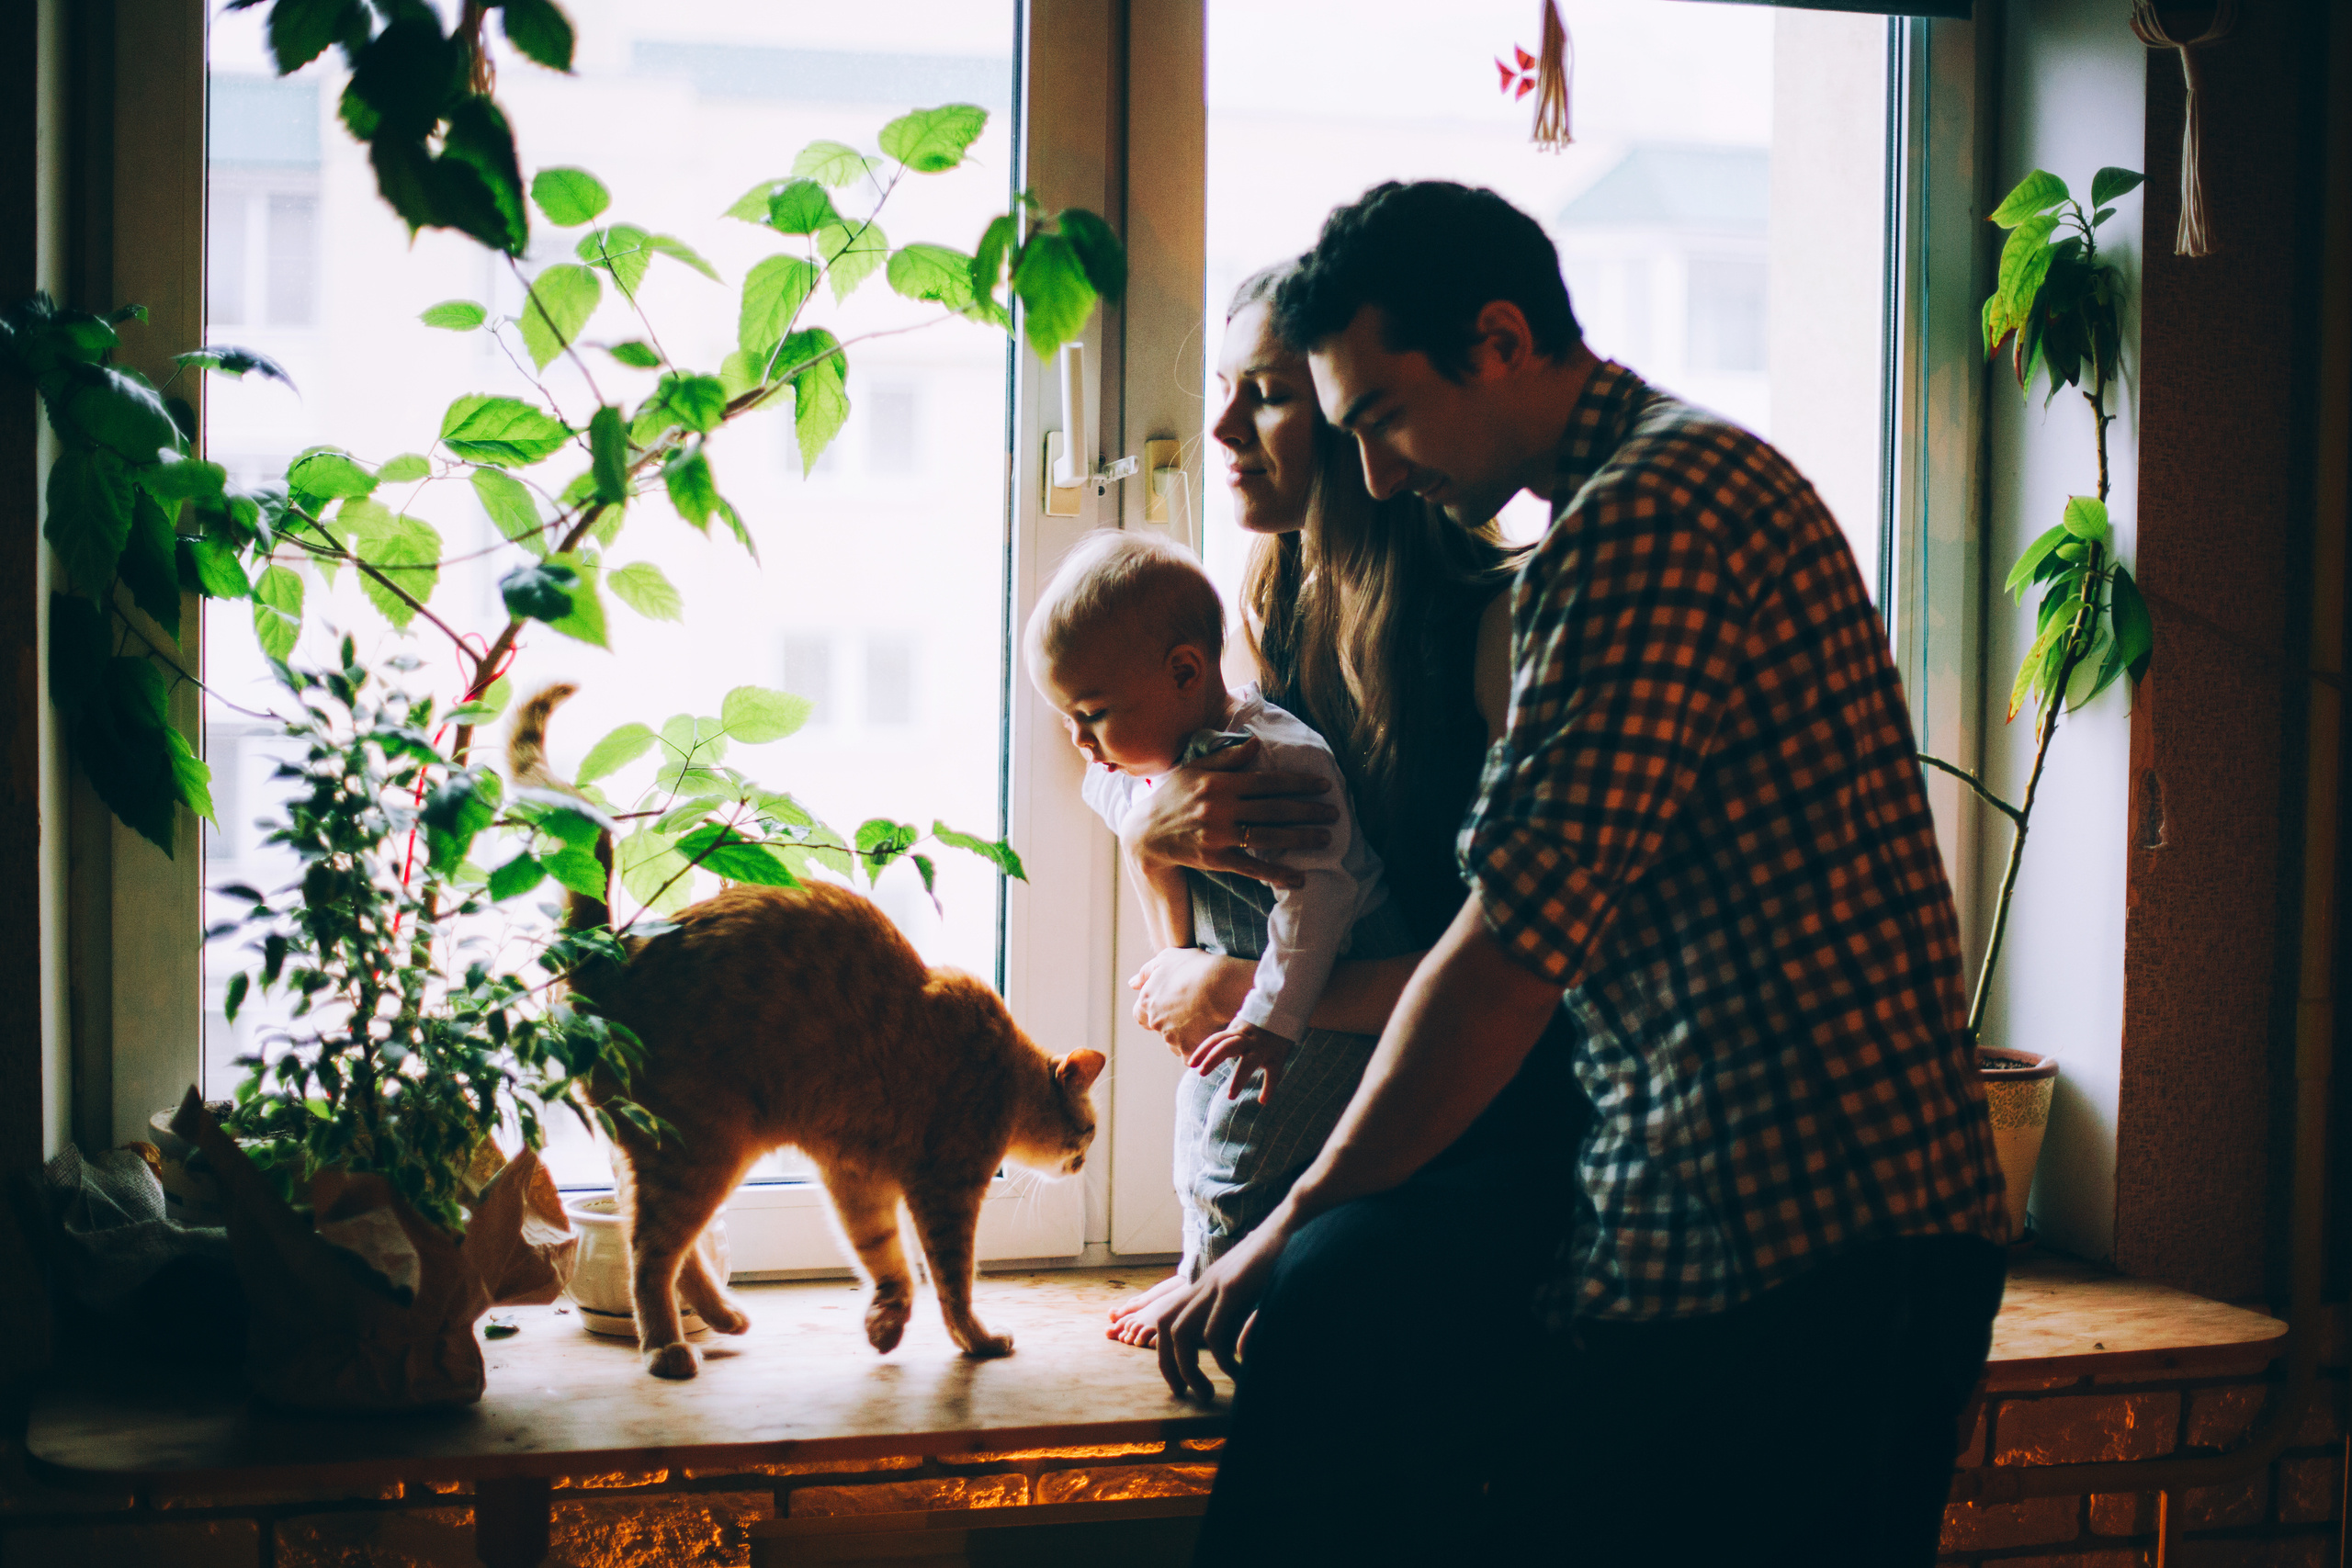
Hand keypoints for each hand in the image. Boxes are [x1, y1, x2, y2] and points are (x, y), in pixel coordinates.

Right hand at [1121, 737, 1336, 889]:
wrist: (1144, 834)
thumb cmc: (1172, 796)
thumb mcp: (1195, 769)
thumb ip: (1226, 757)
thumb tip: (1255, 742)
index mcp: (1220, 783)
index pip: (1268, 782)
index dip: (1299, 783)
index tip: (1324, 786)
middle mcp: (1221, 807)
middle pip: (1274, 809)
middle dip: (1308, 811)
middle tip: (1335, 813)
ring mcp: (1218, 835)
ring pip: (1268, 837)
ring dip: (1300, 838)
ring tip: (1325, 839)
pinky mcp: (1215, 859)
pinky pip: (1251, 868)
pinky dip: (1276, 874)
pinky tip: (1298, 879)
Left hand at [1129, 948, 1256, 1053]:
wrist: (1222, 986)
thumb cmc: (1197, 967)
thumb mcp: (1168, 958)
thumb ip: (1147, 972)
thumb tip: (1132, 984)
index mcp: (1147, 1001)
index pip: (1140, 1014)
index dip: (1155, 1010)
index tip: (1172, 1005)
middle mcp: (1155, 1022)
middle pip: (1160, 1028)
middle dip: (1173, 1023)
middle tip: (1194, 1012)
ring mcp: (1171, 1038)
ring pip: (1176, 1042)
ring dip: (1186, 1036)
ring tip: (1206, 1021)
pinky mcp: (1188, 1051)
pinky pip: (1191, 1055)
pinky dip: (1199, 1048)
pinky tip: (1211, 1034)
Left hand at [1155, 1210, 1295, 1398]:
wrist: (1295, 1224)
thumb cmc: (1281, 1259)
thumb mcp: (1257, 1292)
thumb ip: (1243, 1317)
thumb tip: (1240, 1347)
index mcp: (1207, 1286)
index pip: (1169, 1318)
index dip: (1168, 1353)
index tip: (1179, 1381)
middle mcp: (1204, 1285)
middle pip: (1166, 1326)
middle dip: (1169, 1365)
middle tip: (1183, 1393)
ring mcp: (1216, 1285)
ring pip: (1181, 1332)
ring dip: (1188, 1368)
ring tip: (1206, 1392)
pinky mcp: (1233, 1287)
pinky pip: (1214, 1331)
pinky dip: (1221, 1358)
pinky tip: (1238, 1372)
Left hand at [1188, 1022, 1293, 1102]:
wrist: (1287, 1009)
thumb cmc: (1258, 1023)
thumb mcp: (1239, 1026)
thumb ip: (1225, 1040)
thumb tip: (1199, 1058)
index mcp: (1237, 1031)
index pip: (1216, 1039)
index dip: (1202, 1051)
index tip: (1190, 1064)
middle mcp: (1248, 1039)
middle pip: (1228, 1046)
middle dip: (1213, 1058)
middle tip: (1201, 1072)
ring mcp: (1263, 1047)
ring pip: (1249, 1062)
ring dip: (1239, 1079)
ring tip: (1230, 1096)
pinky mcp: (1278, 1055)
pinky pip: (1274, 1073)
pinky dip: (1269, 1088)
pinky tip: (1263, 1101)